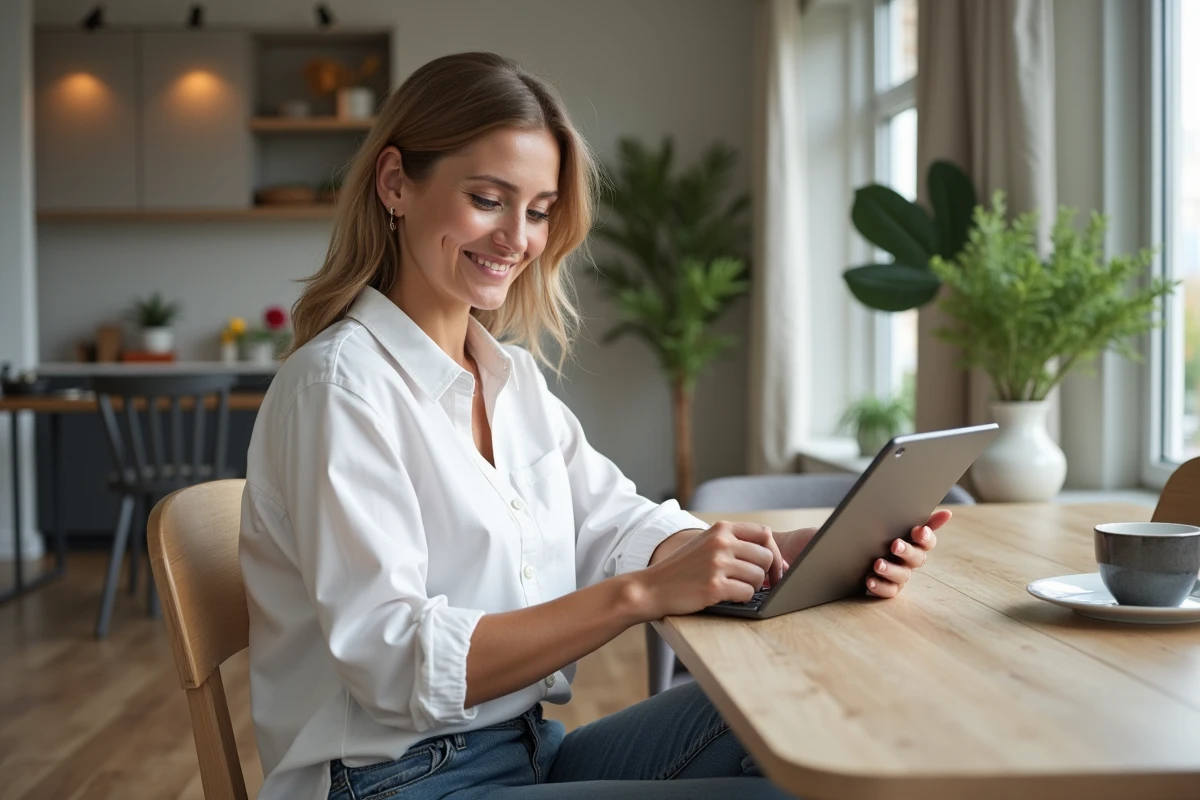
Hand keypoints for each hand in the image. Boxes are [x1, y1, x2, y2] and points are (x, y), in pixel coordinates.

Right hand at [634, 521, 785, 618]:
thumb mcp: (706, 544)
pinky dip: (743, 599)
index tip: (774, 567)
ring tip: (737, 589)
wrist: (652, 587)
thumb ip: (734, 543)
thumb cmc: (683, 569)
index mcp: (721, 529)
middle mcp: (721, 542)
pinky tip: (729, 597)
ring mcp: (717, 564)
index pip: (764, 533)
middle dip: (767, 573)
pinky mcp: (714, 586)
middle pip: (766, 556)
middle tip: (759, 584)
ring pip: (759, 577)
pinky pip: (747, 593)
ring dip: (753, 587)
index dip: (774, 551)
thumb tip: (773, 557)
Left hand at [772, 508, 951, 598]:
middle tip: (894, 544)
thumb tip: (891, 493)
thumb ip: (877, 510)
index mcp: (902, 535)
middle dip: (909, 550)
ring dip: (893, 569)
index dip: (930, 530)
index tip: (919, 528)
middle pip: (919, 557)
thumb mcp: (854, 517)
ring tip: (876, 564)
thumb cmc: (837, 532)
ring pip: (904, 575)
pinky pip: (887, 592)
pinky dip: (881, 586)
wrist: (806, 552)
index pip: (925, 534)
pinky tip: (869, 581)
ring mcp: (892, 574)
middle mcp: (902, 556)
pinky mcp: (878, 588)